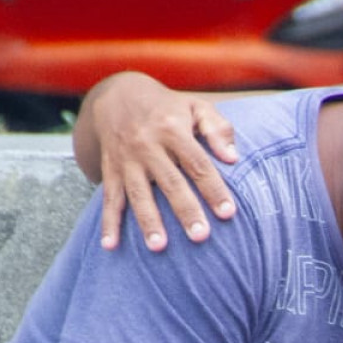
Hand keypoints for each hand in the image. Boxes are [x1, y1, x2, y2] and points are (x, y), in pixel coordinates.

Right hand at [92, 72, 240, 251]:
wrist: (117, 95)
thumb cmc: (168, 107)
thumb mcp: (196, 107)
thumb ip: (218, 129)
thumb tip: (233, 158)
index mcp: (173, 129)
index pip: (198, 164)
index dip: (213, 189)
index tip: (228, 213)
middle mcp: (148, 146)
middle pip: (170, 182)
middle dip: (185, 210)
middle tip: (200, 237)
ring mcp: (127, 160)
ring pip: (138, 194)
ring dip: (148, 222)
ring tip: (158, 247)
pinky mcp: (111, 170)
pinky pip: (109, 199)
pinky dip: (109, 223)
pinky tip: (109, 246)